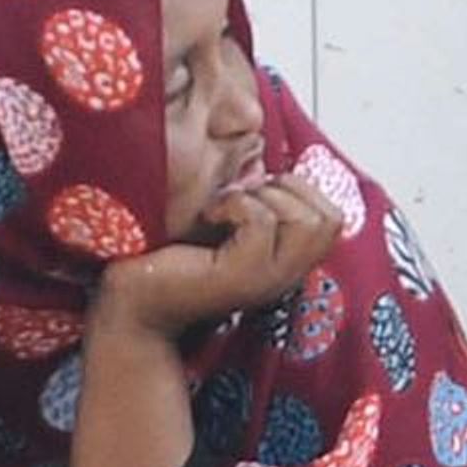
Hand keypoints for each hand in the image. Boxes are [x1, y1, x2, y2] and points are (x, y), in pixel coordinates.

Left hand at [96, 175, 343, 342]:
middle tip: (243, 197)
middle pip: (331, 219)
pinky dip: (234, 205)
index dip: (299, 190)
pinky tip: (208, 216)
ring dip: (265, 197)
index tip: (254, 194)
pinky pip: (261, 221)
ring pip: (309, 220)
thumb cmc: (169, 259)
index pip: (335, 217)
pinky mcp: (241, 277)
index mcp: (287, 261)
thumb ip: (255, 203)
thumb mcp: (224, 225)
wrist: (132, 302)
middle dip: (288, 190)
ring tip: (227, 208)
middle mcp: (286, 275)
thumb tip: (263, 164)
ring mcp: (268, 279)